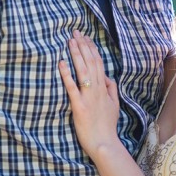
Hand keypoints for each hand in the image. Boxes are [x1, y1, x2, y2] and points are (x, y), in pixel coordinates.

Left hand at [59, 32, 119, 157]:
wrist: (104, 143)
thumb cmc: (107, 126)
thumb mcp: (115, 105)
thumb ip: (112, 89)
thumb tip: (108, 77)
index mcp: (105, 88)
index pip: (98, 62)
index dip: (92, 48)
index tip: (85, 37)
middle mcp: (97, 89)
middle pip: (90, 62)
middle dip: (82, 46)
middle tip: (75, 32)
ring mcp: (88, 97)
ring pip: (82, 70)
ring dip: (76, 54)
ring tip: (69, 42)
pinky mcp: (78, 106)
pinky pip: (71, 87)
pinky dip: (66, 74)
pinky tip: (61, 63)